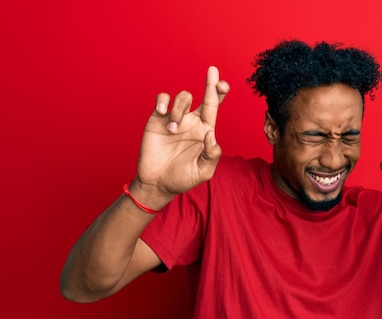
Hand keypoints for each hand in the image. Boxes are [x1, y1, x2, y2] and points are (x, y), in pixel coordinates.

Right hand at [134, 66, 229, 202]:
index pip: (214, 108)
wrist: (158, 183)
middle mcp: (192, 121)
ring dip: (179, 109)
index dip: (220, 93)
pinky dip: (163, 102)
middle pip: (202, 96)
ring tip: (172, 129)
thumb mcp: (203, 171)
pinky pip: (162, 100)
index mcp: (205, 130)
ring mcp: (174, 118)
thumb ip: (211, 155)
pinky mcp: (157, 119)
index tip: (223, 84)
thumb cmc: (183, 177)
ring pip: (182, 98)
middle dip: (210, 83)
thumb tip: (211, 135)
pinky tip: (162, 114)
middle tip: (213, 72)